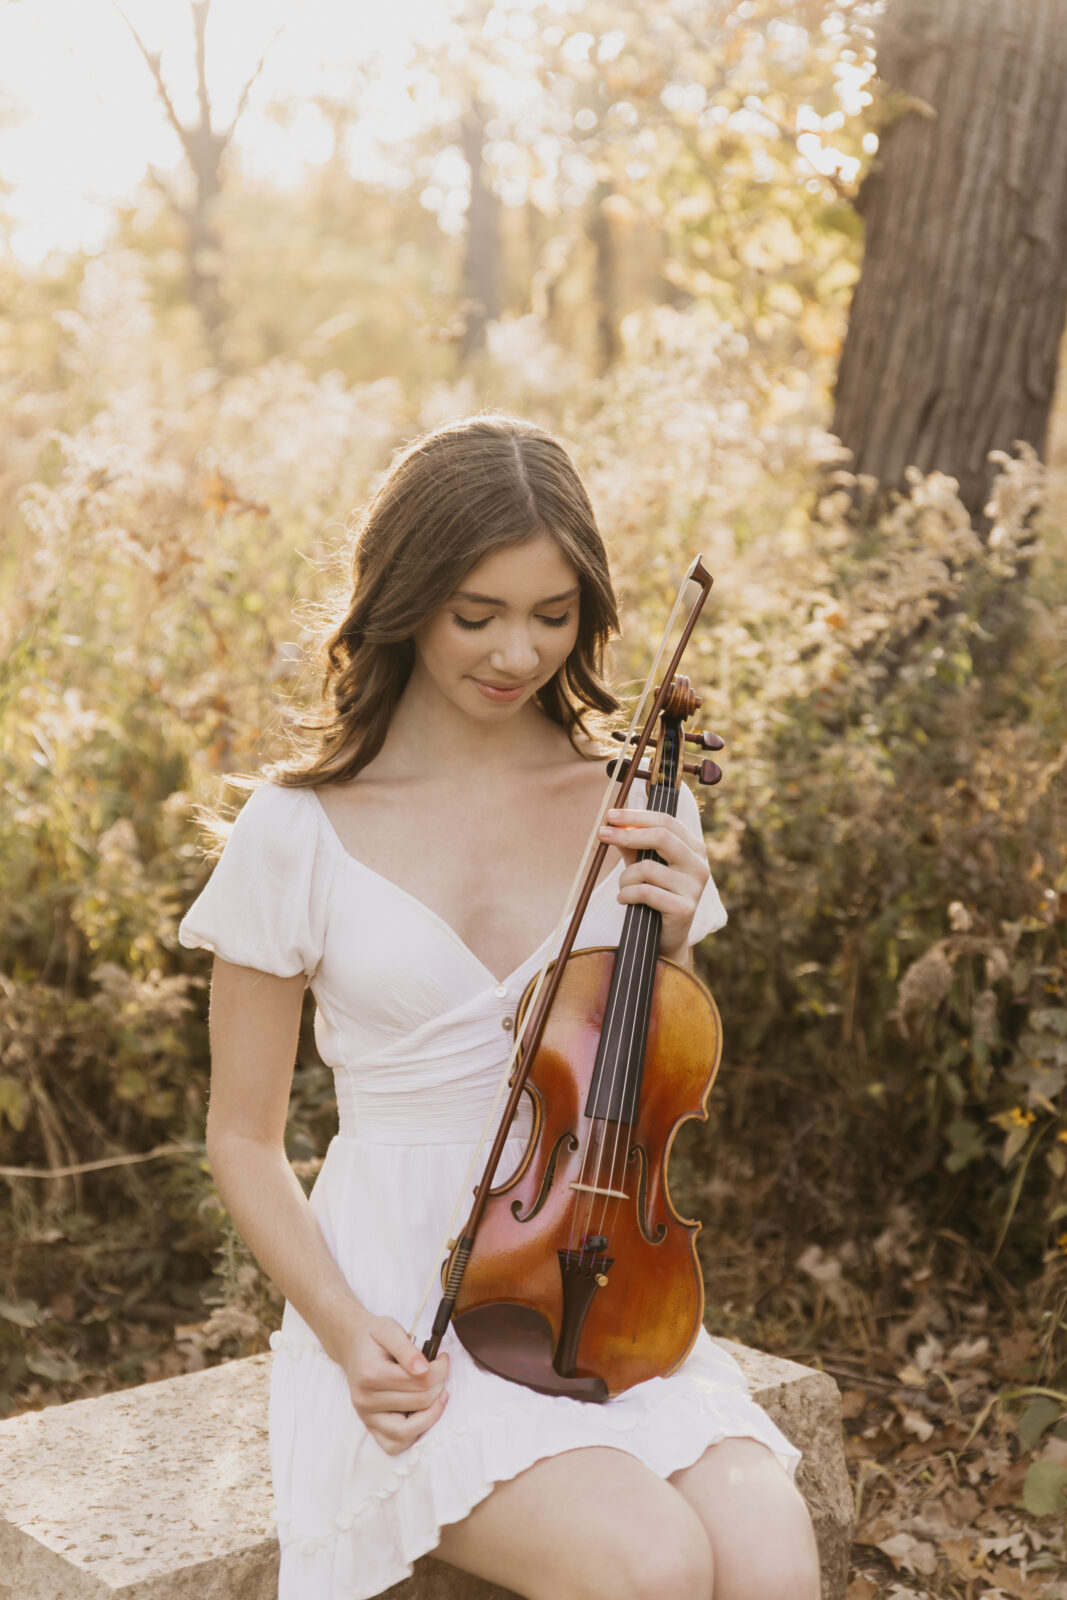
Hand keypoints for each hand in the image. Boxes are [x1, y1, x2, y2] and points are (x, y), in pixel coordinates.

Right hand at [341, 1313, 449, 1454]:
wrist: (352, 1345)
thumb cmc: (372, 1337)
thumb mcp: (389, 1329)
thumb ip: (406, 1349)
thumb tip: (424, 1369)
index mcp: (370, 1374)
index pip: (420, 1380)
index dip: (441, 1369)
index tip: (443, 1358)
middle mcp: (365, 1400)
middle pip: (419, 1403)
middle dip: (439, 1386)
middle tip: (440, 1372)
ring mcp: (366, 1417)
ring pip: (407, 1432)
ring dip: (431, 1415)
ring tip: (437, 1396)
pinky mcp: (370, 1426)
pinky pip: (394, 1445)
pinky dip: (412, 1434)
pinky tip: (422, 1414)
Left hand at [598, 806, 710, 961]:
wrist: (666, 937)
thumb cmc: (655, 895)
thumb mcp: (644, 864)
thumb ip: (633, 844)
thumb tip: (614, 823)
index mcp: (693, 848)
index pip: (666, 821)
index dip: (637, 816)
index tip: (611, 815)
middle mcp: (698, 865)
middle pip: (661, 836)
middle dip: (627, 834)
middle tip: (602, 834)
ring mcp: (694, 887)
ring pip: (647, 868)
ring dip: (625, 878)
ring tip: (623, 888)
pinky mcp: (684, 908)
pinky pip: (645, 892)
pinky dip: (627, 894)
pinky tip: (625, 900)